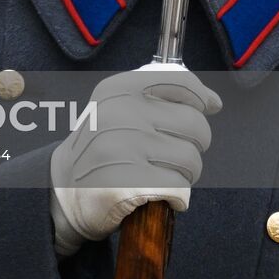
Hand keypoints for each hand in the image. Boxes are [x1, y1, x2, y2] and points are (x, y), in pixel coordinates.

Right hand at [49, 62, 221, 255]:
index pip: (180, 81)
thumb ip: (161, 95)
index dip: (200, 98)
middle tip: (167, 154)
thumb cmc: (104, 146)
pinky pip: (179, 189)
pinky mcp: (128, 183)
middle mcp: (120, 113)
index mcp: (119, 88)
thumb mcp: (120, 106)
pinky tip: (152, 192)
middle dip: (192, 145)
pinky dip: (174, 197)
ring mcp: (123, 147)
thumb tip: (213, 101)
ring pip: (192, 161)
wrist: (65, 187)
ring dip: (183, 175)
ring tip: (156, 174)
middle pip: (196, 126)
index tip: (205, 108)